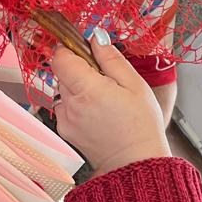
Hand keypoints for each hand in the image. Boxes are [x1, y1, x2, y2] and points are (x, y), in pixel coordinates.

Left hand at [50, 35, 170, 175]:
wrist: (136, 164)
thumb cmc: (141, 126)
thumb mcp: (134, 85)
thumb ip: (111, 58)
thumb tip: (96, 38)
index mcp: (87, 90)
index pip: (60, 58)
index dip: (71, 50)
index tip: (85, 51)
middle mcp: (71, 105)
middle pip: (62, 73)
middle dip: (79, 69)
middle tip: (105, 79)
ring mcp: (65, 120)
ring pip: (63, 90)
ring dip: (78, 88)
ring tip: (103, 100)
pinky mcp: (65, 131)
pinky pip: (65, 107)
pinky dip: (77, 105)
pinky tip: (97, 113)